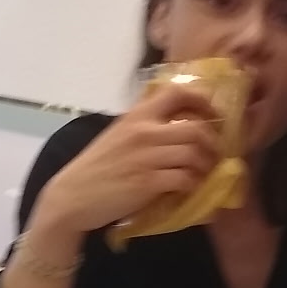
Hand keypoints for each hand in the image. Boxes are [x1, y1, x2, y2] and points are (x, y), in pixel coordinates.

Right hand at [30, 80, 224, 235]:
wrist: (73, 195)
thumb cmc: (97, 166)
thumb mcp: (119, 134)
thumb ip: (145, 127)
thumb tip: (181, 127)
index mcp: (137, 115)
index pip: (177, 92)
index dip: (203, 100)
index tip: (213, 115)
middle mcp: (143, 131)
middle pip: (196, 128)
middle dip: (213, 143)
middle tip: (213, 154)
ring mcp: (146, 157)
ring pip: (194, 154)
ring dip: (205, 166)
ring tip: (202, 173)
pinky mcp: (147, 183)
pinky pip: (184, 179)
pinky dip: (192, 184)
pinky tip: (188, 188)